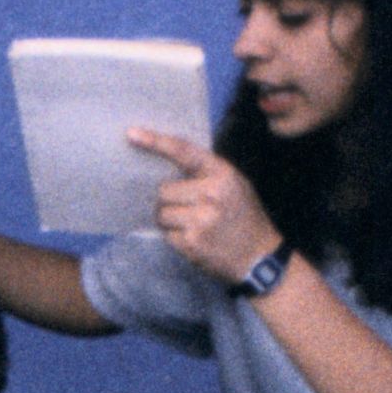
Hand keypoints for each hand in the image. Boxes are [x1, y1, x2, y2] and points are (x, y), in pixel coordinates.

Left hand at [137, 130, 281, 282]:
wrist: (260, 258)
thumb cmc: (243, 217)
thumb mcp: (234, 185)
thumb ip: (205, 173)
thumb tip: (163, 169)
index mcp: (223, 174)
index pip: (184, 151)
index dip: (156, 142)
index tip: (131, 134)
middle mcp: (212, 193)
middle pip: (164, 190)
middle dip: (169, 200)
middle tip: (188, 209)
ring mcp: (201, 219)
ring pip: (161, 213)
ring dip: (170, 220)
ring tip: (194, 225)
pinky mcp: (192, 242)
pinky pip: (167, 235)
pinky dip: (176, 239)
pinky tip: (195, 240)